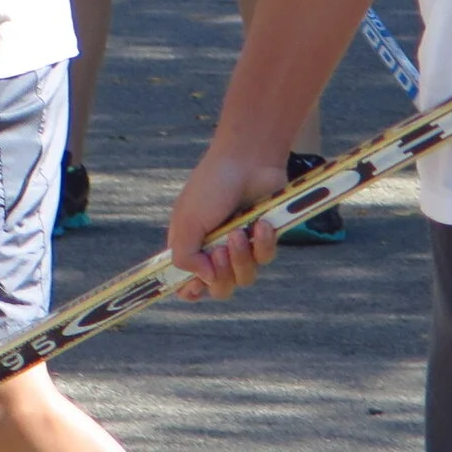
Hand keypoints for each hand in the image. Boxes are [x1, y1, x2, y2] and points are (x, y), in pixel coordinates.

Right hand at [167, 142, 283, 300]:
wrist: (249, 160)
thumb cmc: (213, 185)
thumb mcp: (188, 221)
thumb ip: (186, 256)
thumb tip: (204, 280)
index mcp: (191, 245)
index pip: (186, 282)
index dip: (190, 290)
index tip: (194, 287)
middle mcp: (214, 250)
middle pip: (219, 288)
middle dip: (221, 275)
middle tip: (219, 250)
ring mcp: (241, 246)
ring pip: (244, 278)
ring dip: (241, 259)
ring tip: (239, 233)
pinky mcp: (264, 239)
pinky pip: (265, 258)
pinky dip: (263, 244)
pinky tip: (261, 225)